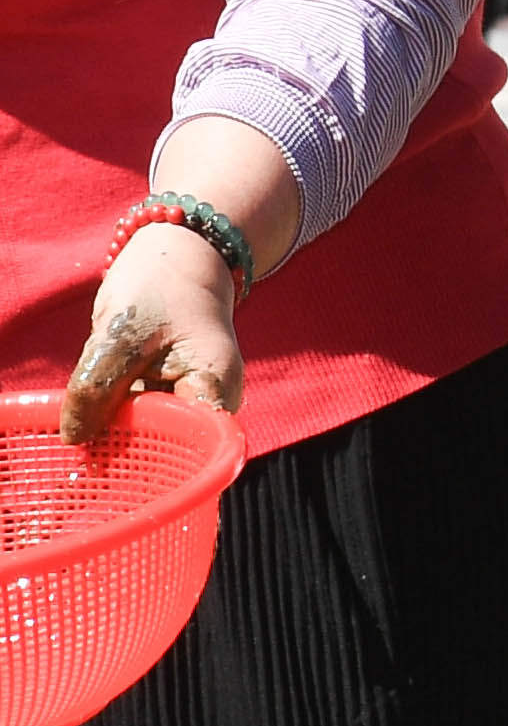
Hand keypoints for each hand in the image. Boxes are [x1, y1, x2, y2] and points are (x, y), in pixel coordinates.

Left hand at [59, 225, 242, 443]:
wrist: (178, 259)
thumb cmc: (162, 287)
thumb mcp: (122, 331)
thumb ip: (97, 385)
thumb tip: (74, 439)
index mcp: (215, 387)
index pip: (188, 443)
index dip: (150, 460)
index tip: (106, 465)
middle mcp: (209, 404)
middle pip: (168, 445)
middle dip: (124, 451)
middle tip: (82, 455)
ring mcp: (187, 402)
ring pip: (147, 434)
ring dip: (114, 436)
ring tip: (85, 434)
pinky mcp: (165, 398)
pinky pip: (137, 421)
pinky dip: (112, 422)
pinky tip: (90, 418)